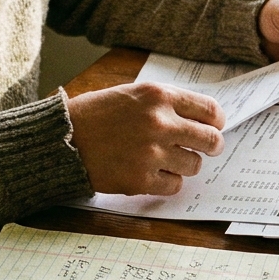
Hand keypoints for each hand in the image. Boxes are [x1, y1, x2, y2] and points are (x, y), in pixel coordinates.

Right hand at [67, 83, 224, 195]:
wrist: (62, 139)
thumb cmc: (96, 115)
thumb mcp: (133, 94)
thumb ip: (166, 104)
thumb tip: (201, 119)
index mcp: (159, 96)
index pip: (210, 111)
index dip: (216, 122)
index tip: (214, 127)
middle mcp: (160, 123)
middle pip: (210, 141)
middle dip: (212, 146)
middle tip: (207, 149)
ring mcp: (151, 153)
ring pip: (194, 165)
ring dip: (185, 164)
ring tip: (167, 159)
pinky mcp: (141, 179)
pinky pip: (174, 185)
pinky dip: (167, 182)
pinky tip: (152, 173)